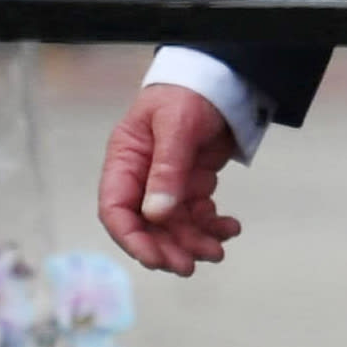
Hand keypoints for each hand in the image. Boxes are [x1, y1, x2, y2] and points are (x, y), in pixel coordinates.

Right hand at [101, 83, 245, 276]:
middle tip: (189, 266)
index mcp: (126, 160)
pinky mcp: (191, 186)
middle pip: (145, 226)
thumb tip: (157, 214)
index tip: (155, 259)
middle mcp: (141, 177)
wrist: (220, 80)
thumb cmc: (188, 94)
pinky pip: (197, 217)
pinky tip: (230, 227)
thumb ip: (167, 169)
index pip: (116, 209)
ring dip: (193, 243)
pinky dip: (213, 227)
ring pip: (174, 227)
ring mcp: (167, 184)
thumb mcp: (176, 127)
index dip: (131, 239)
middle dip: (166, 248)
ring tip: (217, 250)